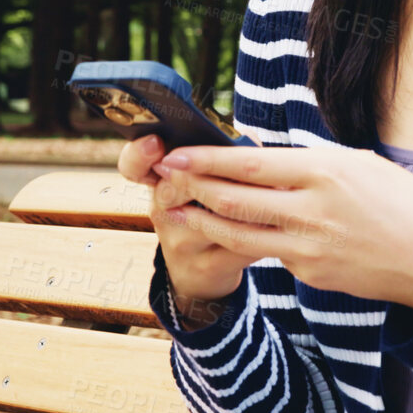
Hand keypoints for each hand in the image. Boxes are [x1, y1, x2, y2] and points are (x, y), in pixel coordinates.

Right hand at [116, 133, 261, 325]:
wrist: (201, 273)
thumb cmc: (206, 212)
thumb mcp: (202, 182)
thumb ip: (221, 154)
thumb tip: (249, 139)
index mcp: (159, 182)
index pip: (133, 165)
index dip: (139, 153)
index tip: (154, 143)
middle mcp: (162, 211)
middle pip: (175, 188)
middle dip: (213, 175)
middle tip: (253, 166)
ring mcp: (179, 243)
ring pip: (215, 217)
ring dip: (251, 203)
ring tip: (278, 190)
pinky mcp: (204, 268)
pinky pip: (239, 244)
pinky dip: (263, 231)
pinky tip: (279, 221)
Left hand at [151, 144, 412, 319]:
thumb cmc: (401, 203)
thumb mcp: (359, 164)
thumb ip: (308, 161)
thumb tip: (259, 153)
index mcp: (325, 172)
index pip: (250, 164)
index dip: (207, 160)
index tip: (177, 153)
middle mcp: (312, 209)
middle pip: (235, 199)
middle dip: (194, 188)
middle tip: (166, 178)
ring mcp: (309, 246)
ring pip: (239, 233)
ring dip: (203, 220)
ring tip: (177, 210)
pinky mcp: (310, 273)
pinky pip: (268, 254)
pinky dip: (244, 241)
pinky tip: (226, 233)